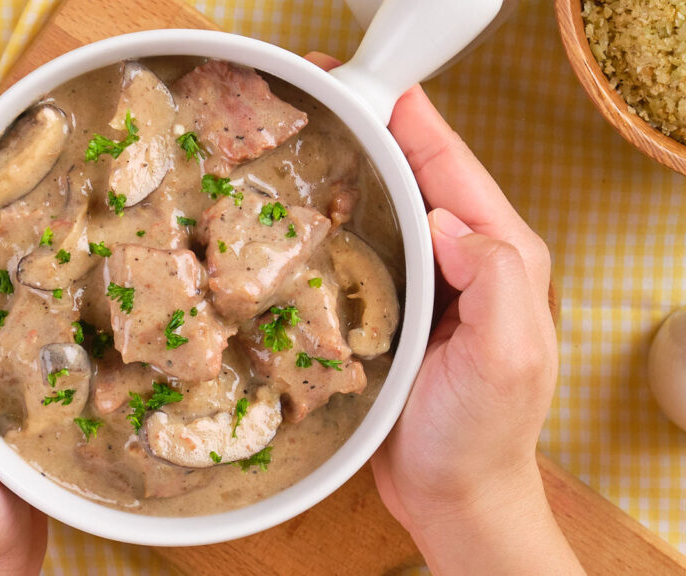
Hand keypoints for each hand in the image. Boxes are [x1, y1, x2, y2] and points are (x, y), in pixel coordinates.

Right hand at [305, 53, 581, 572]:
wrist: (452, 494)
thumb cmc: (479, 436)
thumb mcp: (507, 358)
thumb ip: (497, 279)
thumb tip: (446, 217)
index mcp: (502, 256)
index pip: (454, 166)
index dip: (410, 118)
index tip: (360, 83)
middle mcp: (467, 259)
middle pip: (419, 174)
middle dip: (373, 127)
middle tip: (316, 97)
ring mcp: (430, 281)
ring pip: (390, 205)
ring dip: (352, 168)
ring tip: (302, 138)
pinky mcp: (397, 307)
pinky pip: (367, 246)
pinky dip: (338, 219)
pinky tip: (302, 211)